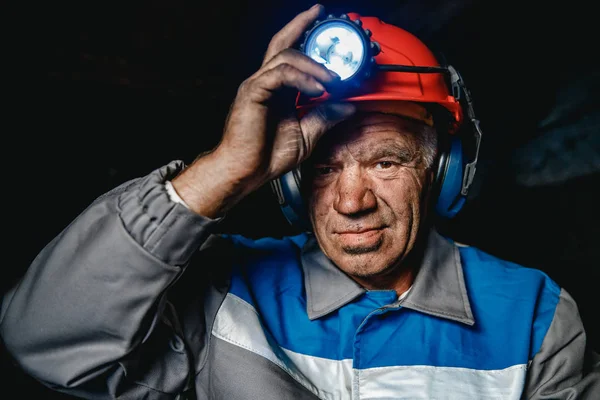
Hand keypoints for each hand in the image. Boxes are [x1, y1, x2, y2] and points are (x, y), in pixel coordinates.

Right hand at [172, 4, 355, 216]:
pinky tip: (318, 89)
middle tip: (321, 14)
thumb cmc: (267, 156)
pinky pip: (280, 75)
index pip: (291, 54)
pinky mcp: (253, 93)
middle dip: (301, 24)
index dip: (305, 36)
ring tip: (333, 78)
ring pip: (284, 56)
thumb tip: (349, 105)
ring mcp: (257, 86)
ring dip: (313, 64)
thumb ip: (325, 117)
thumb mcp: (307, 135)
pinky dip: (302, 78)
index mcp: (277, 90)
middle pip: (282, 42)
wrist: (245, 172)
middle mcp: (266, 82)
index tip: (324, 26)